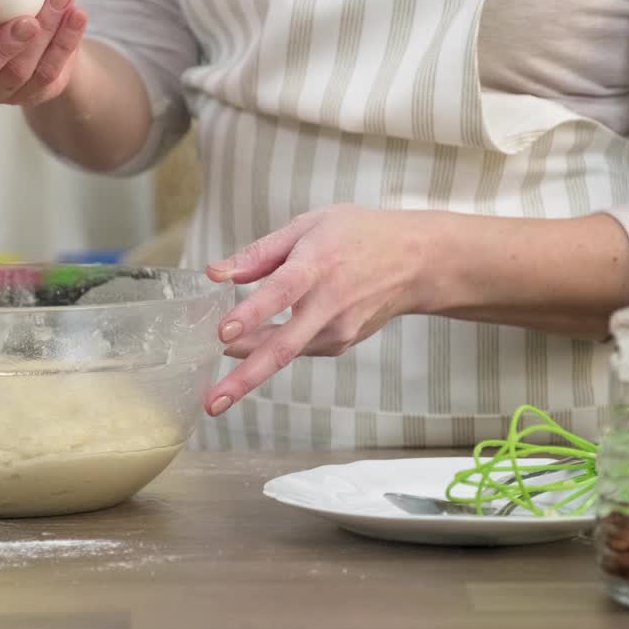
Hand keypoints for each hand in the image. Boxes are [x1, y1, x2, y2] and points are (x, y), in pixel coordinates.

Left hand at [202, 205, 430, 415]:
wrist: (416, 262)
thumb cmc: (358, 235)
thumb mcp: (309, 225)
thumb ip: (260, 252)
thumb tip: (215, 273)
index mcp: (318, 265)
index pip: (282, 292)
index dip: (252, 314)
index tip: (223, 333)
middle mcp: (329, 304)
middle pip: (283, 347)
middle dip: (245, 378)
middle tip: (213, 402)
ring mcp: (338, 330)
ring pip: (286, 354)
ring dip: (250, 372)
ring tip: (218, 392)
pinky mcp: (340, 344)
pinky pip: (298, 350)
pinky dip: (271, 354)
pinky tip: (254, 352)